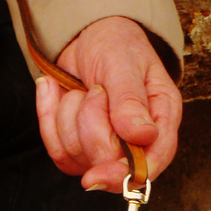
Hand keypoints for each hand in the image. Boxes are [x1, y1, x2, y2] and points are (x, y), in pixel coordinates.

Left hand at [35, 17, 181, 191]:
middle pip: (104, 160)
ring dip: (68, 114)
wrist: (88, 36)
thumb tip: (142, 136)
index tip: (96, 175)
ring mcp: (106, 150)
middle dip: (89, 122)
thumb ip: (131, 99)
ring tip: (82, 89)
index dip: (123, 175)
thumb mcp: (124, 62)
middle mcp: (137, 143)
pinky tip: (56, 92)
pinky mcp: (80, 150)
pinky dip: (49, 117)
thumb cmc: (115, 44)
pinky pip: (57, 150)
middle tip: (95, 91)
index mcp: (160, 120)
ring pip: (76, 155)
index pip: (150, 164)